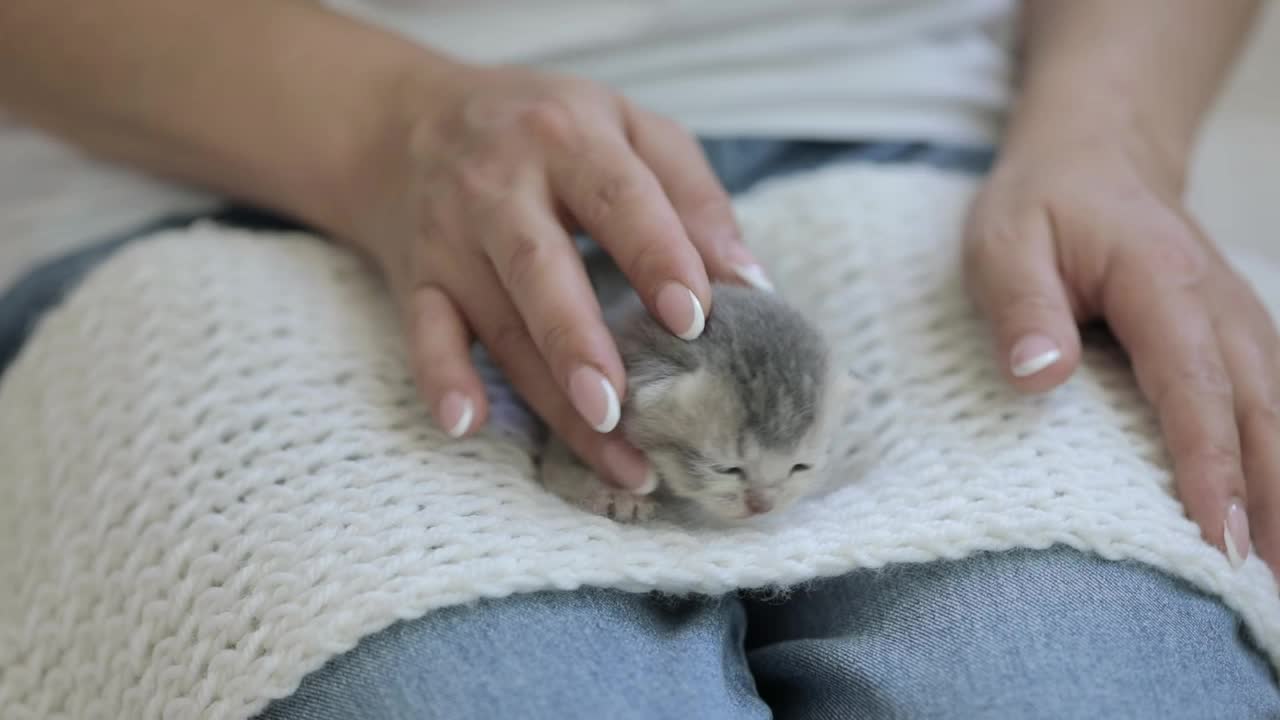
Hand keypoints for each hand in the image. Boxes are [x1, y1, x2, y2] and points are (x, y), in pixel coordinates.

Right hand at [341, 61, 767, 490]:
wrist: (411, 120)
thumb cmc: (548, 130)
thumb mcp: (628, 129)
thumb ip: (694, 197)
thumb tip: (750, 283)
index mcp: (567, 138)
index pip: (617, 198)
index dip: (656, 257)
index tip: (695, 319)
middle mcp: (499, 185)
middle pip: (539, 268)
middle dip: (580, 342)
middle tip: (623, 410)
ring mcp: (450, 237)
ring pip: (498, 324)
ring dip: (549, 397)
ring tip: (611, 457)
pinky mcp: (417, 276)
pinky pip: (424, 332)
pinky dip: (441, 378)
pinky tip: (466, 423)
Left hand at [964, 130, 1279, 573]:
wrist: (1096, 152)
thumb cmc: (1043, 203)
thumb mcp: (1005, 242)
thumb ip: (1023, 308)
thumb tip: (1041, 376)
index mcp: (1162, 283)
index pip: (1194, 388)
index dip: (1209, 466)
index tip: (1217, 536)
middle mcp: (1218, 305)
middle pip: (1259, 413)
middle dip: (1269, 501)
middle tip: (1263, 584)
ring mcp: (1238, 319)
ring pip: (1278, 412)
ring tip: (1276, 573)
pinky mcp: (1236, 336)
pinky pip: (1270, 402)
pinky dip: (1279, 458)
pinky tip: (1274, 515)